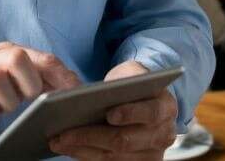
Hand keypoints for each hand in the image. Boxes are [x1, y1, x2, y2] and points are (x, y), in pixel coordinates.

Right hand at [0, 42, 79, 137]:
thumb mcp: (12, 80)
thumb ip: (37, 78)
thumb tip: (70, 87)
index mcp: (11, 51)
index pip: (43, 58)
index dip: (62, 76)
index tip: (76, 93)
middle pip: (19, 58)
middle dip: (30, 84)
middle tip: (27, 99)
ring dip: (7, 100)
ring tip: (2, 106)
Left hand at [49, 61, 177, 159]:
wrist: (147, 101)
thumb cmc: (135, 85)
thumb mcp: (133, 73)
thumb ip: (123, 79)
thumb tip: (97, 93)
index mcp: (166, 107)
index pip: (151, 112)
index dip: (131, 114)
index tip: (109, 114)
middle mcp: (162, 134)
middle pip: (125, 141)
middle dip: (91, 136)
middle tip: (63, 132)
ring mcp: (150, 155)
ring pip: (113, 157)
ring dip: (82, 150)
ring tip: (58, 141)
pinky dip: (85, 156)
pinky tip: (68, 147)